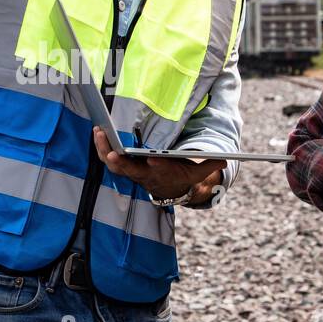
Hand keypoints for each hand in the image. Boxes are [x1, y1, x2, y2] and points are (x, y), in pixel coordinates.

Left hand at [92, 128, 225, 202]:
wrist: (169, 190)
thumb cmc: (182, 176)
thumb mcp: (197, 173)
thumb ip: (208, 166)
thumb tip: (225, 160)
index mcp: (163, 174)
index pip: (160, 170)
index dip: (157, 165)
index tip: (153, 158)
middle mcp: (144, 174)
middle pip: (128, 170)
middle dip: (119, 160)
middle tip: (110, 148)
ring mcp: (131, 172)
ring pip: (113, 164)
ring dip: (103, 149)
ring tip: (98, 131)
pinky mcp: (122, 167)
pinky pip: (108, 159)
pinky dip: (101, 147)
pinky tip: (97, 131)